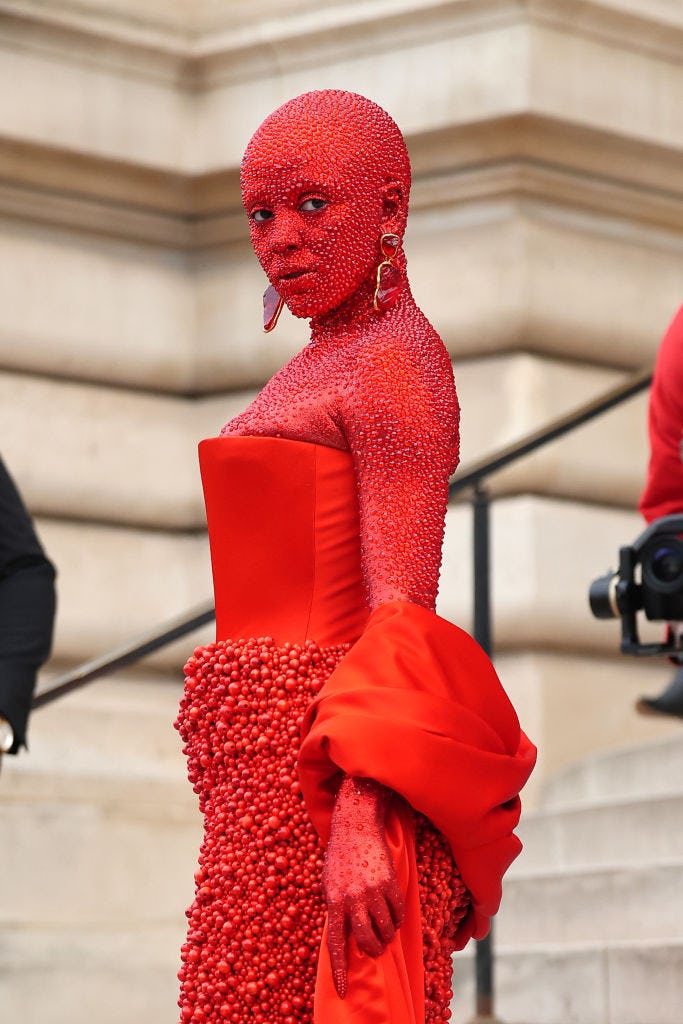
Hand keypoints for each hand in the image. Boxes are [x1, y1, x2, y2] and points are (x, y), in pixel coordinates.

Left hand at [322, 776, 404, 998]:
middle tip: (375, 947)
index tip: (343, 991)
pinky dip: (397, 918)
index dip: (340, 970)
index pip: (336, 944)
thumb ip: (336, 910)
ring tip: (384, 927)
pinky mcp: (389, 883)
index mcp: (334, 901)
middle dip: (373, 950)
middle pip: (366, 941)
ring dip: (387, 934)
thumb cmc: (340, 858)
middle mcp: (353, 898)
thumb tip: (344, 937)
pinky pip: (398, 912)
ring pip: (386, 929)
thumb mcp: (329, 884)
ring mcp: (372, 891)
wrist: (357, 826)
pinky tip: (392, 912)